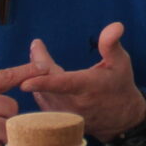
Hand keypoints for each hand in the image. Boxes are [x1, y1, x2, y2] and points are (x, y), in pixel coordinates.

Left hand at [26, 24, 145, 141]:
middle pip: (46, 83)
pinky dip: (38, 86)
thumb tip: (116, 25)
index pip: (63, 85)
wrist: (120, 118)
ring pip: (40, 92)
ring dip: (36, 74)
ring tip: (38, 57)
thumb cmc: (119, 85)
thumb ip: (111, 44)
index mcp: (87, 88)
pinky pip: (40, 99)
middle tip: (36, 47)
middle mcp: (73, 104)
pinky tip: (40, 75)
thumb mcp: (121, 63)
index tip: (25, 83)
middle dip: (38, 63)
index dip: (43, 83)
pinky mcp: (57, 120)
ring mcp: (63, 115)